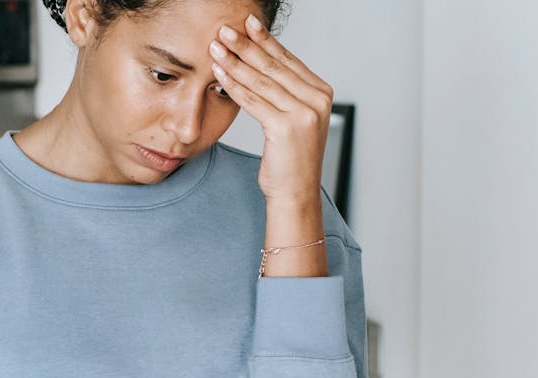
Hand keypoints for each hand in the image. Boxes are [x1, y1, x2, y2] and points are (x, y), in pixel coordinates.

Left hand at [209, 14, 333, 207]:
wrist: (295, 194)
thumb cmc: (289, 160)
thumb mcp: (292, 120)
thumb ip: (284, 93)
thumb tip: (260, 65)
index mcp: (321, 93)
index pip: (287, 60)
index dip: (265, 40)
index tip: (247, 23)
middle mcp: (317, 99)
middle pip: (274, 65)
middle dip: (246, 45)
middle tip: (225, 29)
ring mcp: (304, 113)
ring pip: (262, 80)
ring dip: (235, 61)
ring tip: (216, 46)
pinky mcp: (287, 127)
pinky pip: (254, 100)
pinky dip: (234, 85)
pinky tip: (219, 73)